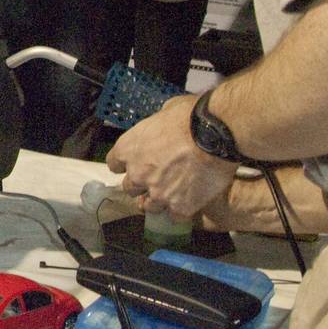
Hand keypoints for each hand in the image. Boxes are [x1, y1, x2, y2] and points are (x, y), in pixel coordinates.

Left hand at [105, 94, 236, 219]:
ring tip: (170, 196)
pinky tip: (188, 203)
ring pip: (149, 206)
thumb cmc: (188, 117)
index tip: (133, 164)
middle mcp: (137, 174)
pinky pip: (175, 216)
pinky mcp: (180, 207)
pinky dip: (180, 211)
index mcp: (128, 149)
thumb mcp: (164, 111)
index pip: (114, 164)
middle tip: (156, 179)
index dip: (124, 164)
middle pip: (130, 188)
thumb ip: (156, 127)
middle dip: (140, 184)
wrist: (213, 135)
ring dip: (157, 201)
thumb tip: (162, 128)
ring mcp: (157, 193)